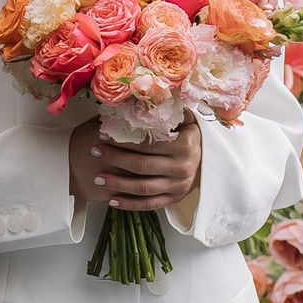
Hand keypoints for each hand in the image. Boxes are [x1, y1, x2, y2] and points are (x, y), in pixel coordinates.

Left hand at [68, 117, 201, 212]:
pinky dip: (129, 204)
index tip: (102, 135)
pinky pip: (149, 204)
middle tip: (95, 152)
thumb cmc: (188, 136)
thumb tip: (137, 98)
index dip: (123, 140)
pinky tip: (112, 200)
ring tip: (98, 178)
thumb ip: (165, 112)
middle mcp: (182, 168)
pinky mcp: (174, 199)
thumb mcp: (183, 120)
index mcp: (184, 146)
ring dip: (118, 184)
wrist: (208, 161)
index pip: (147, 144)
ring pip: (143, 188)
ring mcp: (178, 186)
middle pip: (142, 166)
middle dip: (115, 159)